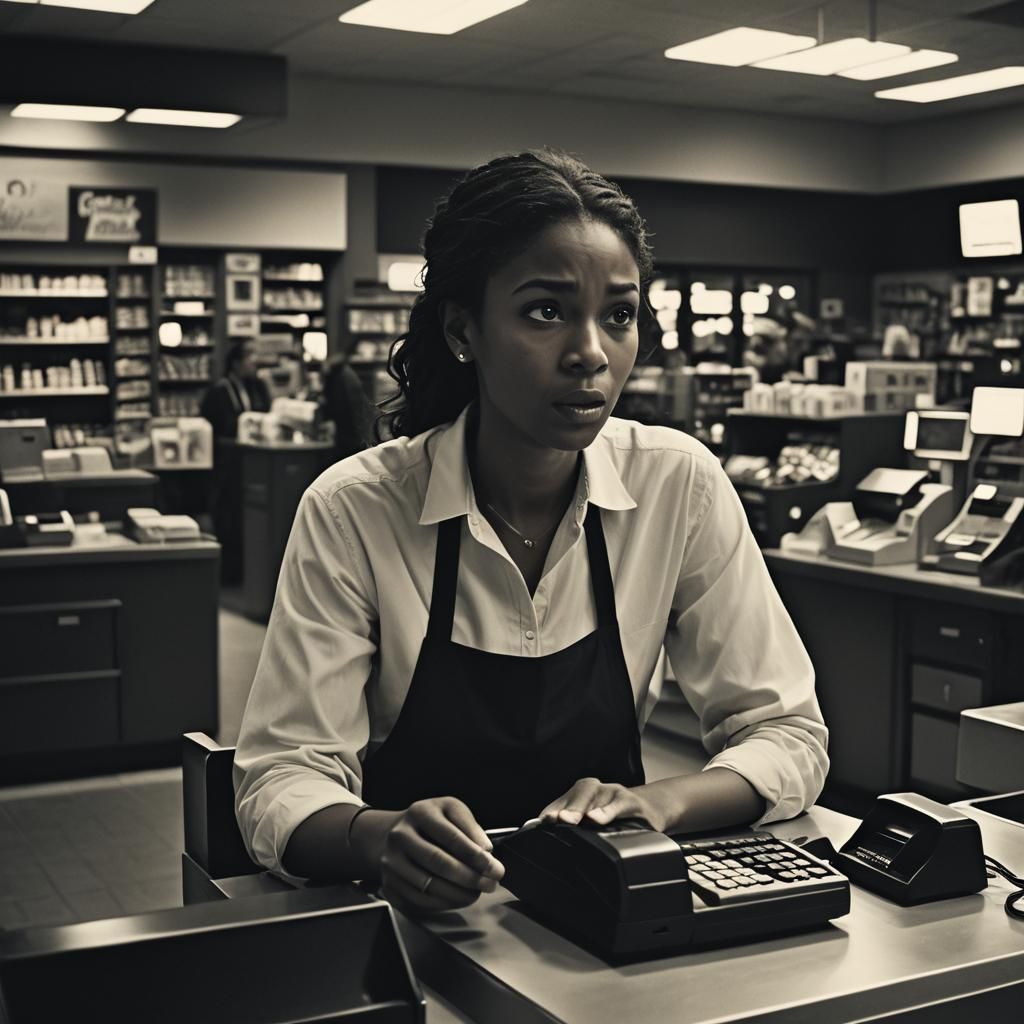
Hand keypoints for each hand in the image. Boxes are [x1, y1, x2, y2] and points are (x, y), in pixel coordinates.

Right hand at [370, 797, 504, 915]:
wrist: (394, 834)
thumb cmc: (430, 822)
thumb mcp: (451, 811)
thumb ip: (470, 827)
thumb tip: (485, 850)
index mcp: (420, 812)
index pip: (451, 837)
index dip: (476, 856)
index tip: (495, 868)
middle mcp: (401, 835)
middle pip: (438, 862)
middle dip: (469, 877)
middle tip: (490, 884)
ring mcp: (391, 861)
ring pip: (427, 884)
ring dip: (458, 894)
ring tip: (476, 893)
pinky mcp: (388, 883)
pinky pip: (418, 900)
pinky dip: (442, 903)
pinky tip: (457, 899)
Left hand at [538, 778, 666, 831]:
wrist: (647, 810)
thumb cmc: (612, 819)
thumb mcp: (590, 823)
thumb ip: (568, 831)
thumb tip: (543, 844)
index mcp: (577, 796)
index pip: (558, 805)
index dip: (549, 815)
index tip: (540, 825)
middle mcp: (592, 790)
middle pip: (574, 797)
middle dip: (563, 810)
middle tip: (554, 820)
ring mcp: (610, 792)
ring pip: (591, 795)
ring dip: (579, 808)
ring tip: (569, 820)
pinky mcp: (629, 800)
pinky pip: (616, 805)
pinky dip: (607, 812)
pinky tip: (598, 819)